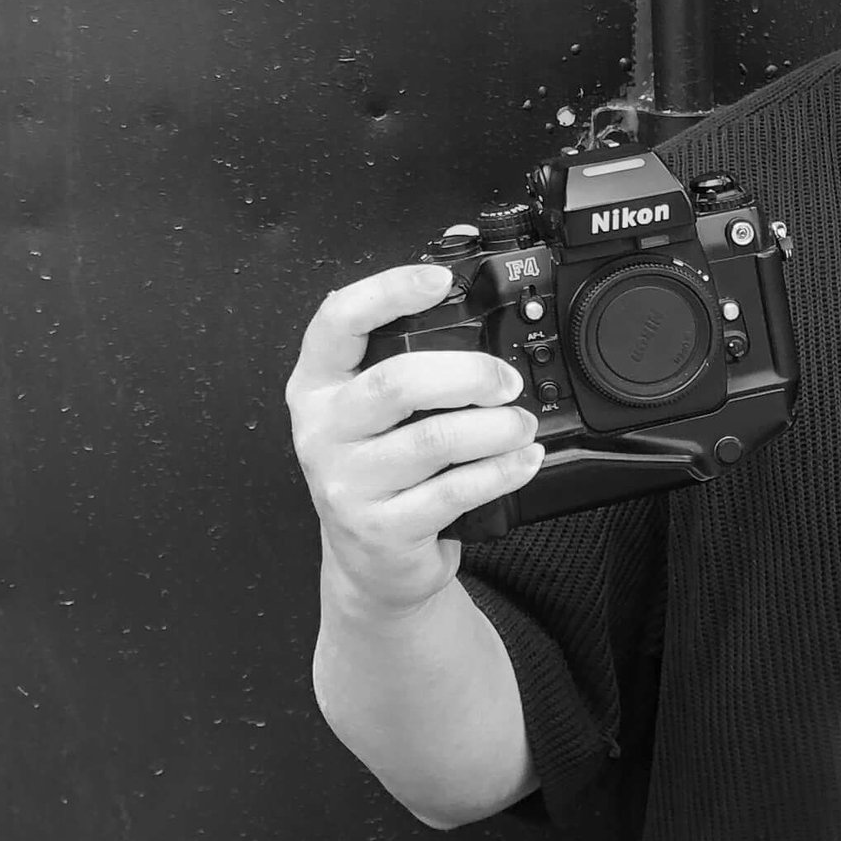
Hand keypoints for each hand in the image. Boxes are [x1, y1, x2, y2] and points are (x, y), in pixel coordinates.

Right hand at [285, 264, 543, 618]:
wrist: (372, 560)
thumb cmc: (381, 469)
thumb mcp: (377, 409)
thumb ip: (408, 349)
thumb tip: (453, 279)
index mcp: (317, 384)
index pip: (337, 321)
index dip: (388, 292)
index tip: (439, 281)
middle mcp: (322, 429)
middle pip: (397, 383)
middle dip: (469, 375)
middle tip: (508, 382)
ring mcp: (346, 482)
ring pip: (432, 441)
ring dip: (493, 428)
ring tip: (522, 424)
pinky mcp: (380, 527)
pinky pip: (451, 492)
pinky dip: (499, 472)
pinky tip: (522, 460)